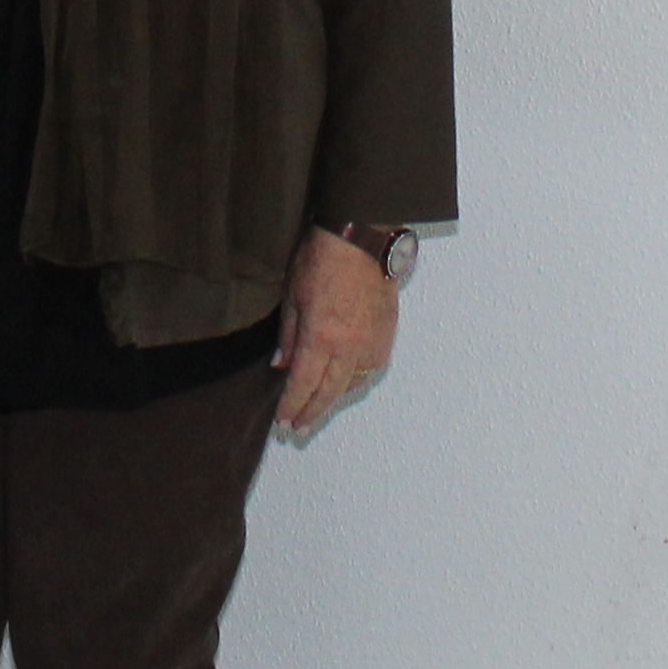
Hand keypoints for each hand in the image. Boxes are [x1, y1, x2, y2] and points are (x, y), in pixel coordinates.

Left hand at [273, 228, 398, 440]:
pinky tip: (343, 381)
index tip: (282, 421)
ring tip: (316, 408)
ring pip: (351, 384)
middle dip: (311, 413)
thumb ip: (288, 337)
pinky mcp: (386, 336)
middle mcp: (349, 348)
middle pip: (328, 393)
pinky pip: (368, 369)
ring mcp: (371, 343)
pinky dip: (354, 379)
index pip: (303, 385)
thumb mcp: (292, 296)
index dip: (291, 406)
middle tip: (297, 429)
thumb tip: (282, 366)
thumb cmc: (322, 259)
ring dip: (332, 398)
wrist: (362, 239)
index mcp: (321, 338)